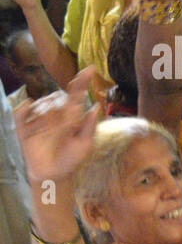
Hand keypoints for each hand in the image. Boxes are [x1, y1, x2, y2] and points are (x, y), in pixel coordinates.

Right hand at [14, 69, 100, 183]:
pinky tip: (31, 113)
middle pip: (58, 97)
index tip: (91, 69)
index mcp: (70, 115)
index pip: (76, 94)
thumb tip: (96, 106)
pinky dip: (27, 110)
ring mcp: (38, 117)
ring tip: (50, 133)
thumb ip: (89, 126)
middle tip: (65, 127)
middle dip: (62, 108)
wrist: (52, 174)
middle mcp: (55, 113)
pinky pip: (23, 111)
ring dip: (48, 115)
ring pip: (43, 103)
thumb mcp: (84, 145)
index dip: (82, 81)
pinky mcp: (23, 124)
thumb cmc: (71, 159)